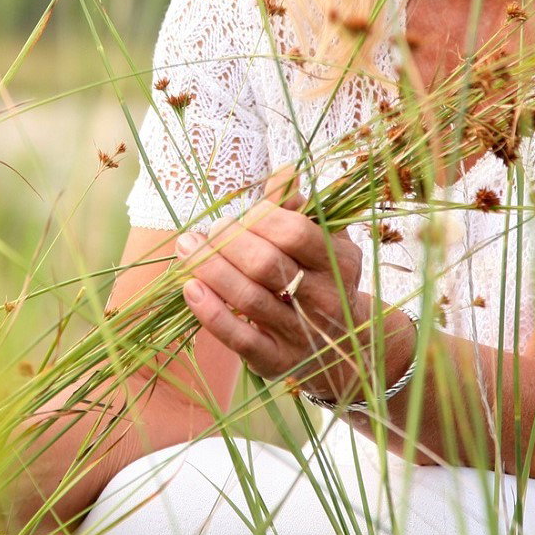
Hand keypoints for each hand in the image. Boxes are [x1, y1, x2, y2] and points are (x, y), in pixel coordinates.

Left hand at [175, 167, 374, 402]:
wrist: (347, 349)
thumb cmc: (324, 280)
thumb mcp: (324, 242)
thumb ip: (300, 209)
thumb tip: (284, 172)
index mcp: (339, 262)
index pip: (295, 232)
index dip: (260, 218)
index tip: (241, 215)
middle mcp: (325, 300)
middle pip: (266, 265)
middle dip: (228, 243)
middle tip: (208, 230)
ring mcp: (301, 335)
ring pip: (249, 300)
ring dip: (210, 270)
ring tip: (186, 248)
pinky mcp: (277, 362)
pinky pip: (240, 339)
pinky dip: (211, 313)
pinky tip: (190, 288)